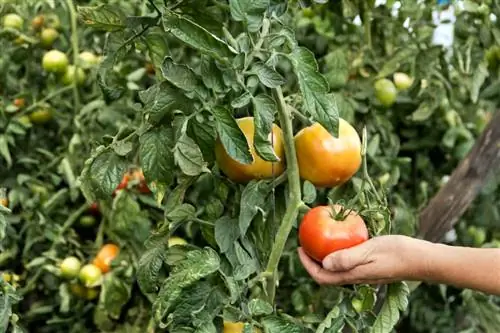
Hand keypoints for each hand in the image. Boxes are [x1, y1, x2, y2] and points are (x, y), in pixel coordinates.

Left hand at [298, 235, 427, 284]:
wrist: (421, 259)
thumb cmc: (396, 253)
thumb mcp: (369, 250)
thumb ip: (347, 258)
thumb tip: (325, 263)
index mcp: (352, 275)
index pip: (322, 276)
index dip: (307, 265)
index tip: (299, 249)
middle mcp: (355, 276)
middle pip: (326, 273)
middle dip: (313, 260)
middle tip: (306, 242)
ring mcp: (363, 272)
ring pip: (337, 267)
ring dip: (325, 256)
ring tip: (319, 239)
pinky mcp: (370, 266)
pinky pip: (348, 261)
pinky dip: (339, 251)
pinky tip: (343, 237)